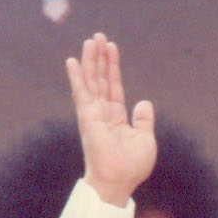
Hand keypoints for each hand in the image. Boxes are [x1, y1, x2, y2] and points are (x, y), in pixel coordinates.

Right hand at [65, 33, 154, 205]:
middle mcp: (102, 113)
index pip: (113, 86)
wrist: (118, 181)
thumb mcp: (145, 139)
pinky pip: (81, 92)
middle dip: (100, 58)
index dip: (113, 67)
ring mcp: (93, 114)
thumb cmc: (131, 167)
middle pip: (100, 79)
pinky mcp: (87, 116)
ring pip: (91, 80)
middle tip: (99, 36)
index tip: (111, 48)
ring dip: (91, 60)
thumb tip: (143, 102)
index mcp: (115, 118)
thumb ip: (143, 120)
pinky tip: (73, 60)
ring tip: (91, 39)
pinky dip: (77, 75)